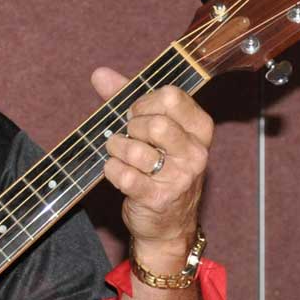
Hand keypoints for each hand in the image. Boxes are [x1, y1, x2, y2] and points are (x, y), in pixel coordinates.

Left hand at [91, 66, 213, 267]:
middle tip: (128, 137)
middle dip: (130, 128)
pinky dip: (111, 171)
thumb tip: (99, 74)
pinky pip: (123, 175)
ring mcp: (180, 178)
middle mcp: (196, 153)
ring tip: (119, 155)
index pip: (171, 97)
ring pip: (136, 149)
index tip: (137, 114)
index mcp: (200, 129)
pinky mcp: (158, 199)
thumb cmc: (159, 170)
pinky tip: (117, 174)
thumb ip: (126, 99)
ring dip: (116, 149)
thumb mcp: (152, 132)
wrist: (167, 225)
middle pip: (154, 122)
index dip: (144, 102)